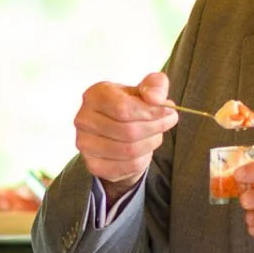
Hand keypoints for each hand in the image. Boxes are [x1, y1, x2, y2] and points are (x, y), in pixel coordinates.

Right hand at [73, 72, 178, 195]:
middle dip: (155, 129)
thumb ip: (155, 85)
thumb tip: (156, 99)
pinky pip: (127, 166)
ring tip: (156, 135)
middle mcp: (84, 119)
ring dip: (150, 144)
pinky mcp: (93, 165)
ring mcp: (85, 144)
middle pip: (128, 131)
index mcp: (95, 95)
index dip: (150, 113)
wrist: (117, 132)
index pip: (123, 108)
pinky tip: (144, 150)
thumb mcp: (146, 89)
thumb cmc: (132, 106)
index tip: (169, 113)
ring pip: (128, 150)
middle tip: (168, 123)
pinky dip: (142, 160)